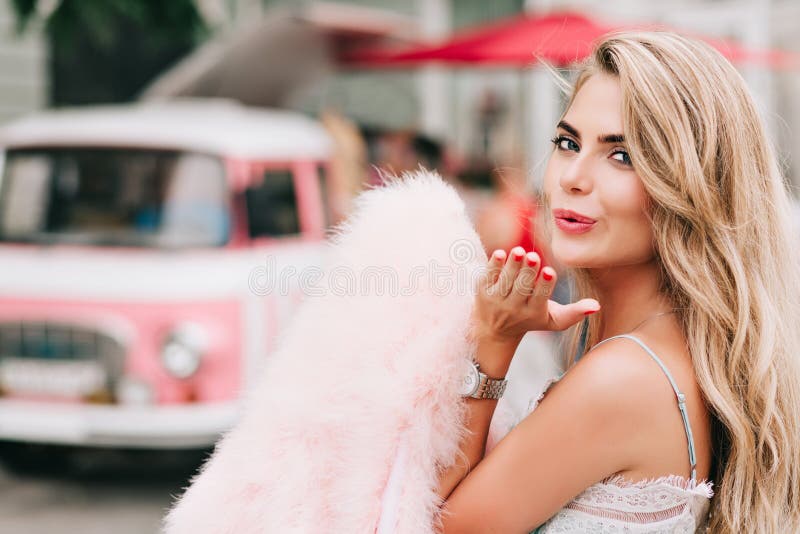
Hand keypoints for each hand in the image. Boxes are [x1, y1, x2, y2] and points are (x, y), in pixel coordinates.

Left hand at [470, 247, 599, 345]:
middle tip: (533, 256)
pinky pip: (489, 277)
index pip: (540, 298)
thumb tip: (596, 305)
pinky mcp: (483, 292)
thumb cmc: (530, 319)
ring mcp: (497, 300)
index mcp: (534, 313)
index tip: (549, 271)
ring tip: (518, 251)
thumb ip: (574, 313)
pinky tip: (499, 253)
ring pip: (505, 281)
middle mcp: (513, 309)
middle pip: (521, 288)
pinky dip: (494, 266)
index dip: (544, 285)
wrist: (494, 330)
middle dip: (528, 272)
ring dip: (512, 265)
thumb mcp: (553, 320)